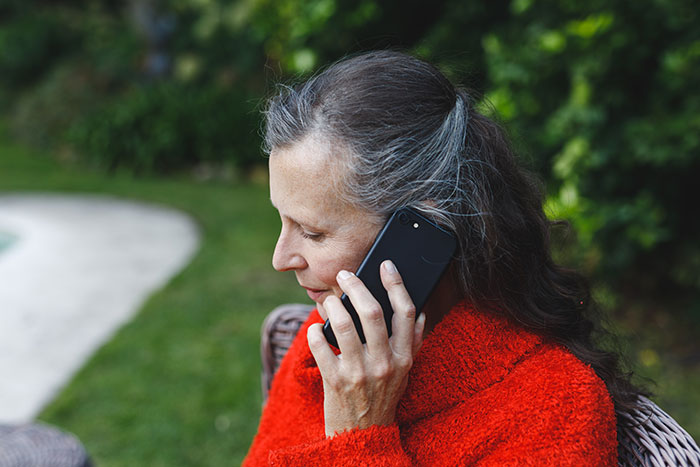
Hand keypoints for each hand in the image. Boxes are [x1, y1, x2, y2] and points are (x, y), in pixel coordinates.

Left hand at [306, 260, 425, 437]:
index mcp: (404, 357)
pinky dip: (314, 332)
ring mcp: (359, 373)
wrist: (363, 434)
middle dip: (357, 286)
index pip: (405, 312)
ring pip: (344, 325)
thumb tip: (421, 313)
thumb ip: (414, 343)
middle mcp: (384, 363)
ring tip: (328, 301)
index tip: (385, 266)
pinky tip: (315, 329)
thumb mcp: (405, 372)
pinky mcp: (335, 381)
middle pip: (372, 312)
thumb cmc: (384, 397)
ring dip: (332, 306)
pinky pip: (320, 346)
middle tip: (345, 274)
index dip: (396, 284)